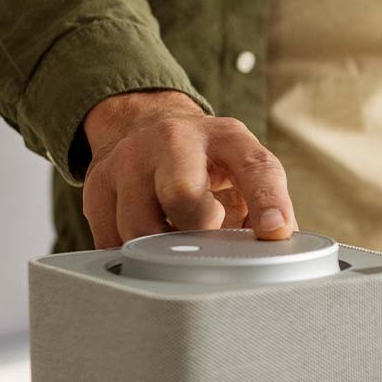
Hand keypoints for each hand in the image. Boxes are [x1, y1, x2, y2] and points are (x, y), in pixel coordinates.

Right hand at [81, 90, 296, 248]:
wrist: (145, 125)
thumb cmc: (207, 161)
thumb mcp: (243, 169)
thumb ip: (266, 207)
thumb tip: (283, 253)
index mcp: (226, 136)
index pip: (254, 166)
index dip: (268, 201)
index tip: (275, 232)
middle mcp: (175, 140)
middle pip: (181, 192)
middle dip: (197, 230)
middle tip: (206, 243)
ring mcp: (130, 159)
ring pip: (139, 227)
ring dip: (163, 251)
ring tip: (178, 245)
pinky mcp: (98, 184)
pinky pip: (112, 240)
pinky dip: (133, 256)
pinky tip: (149, 244)